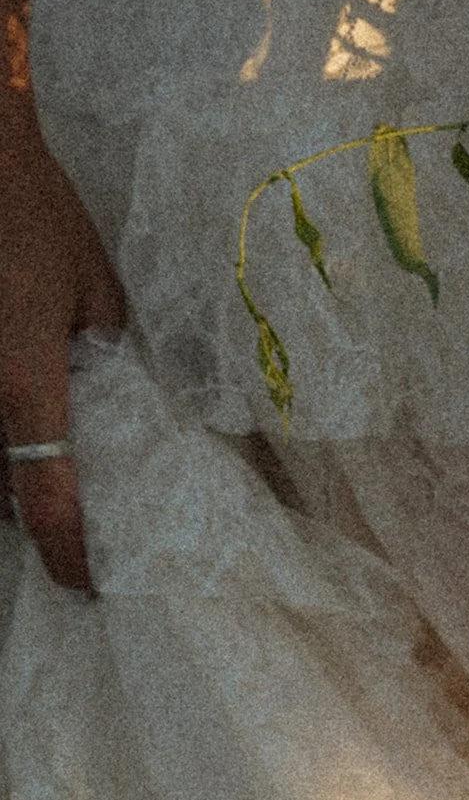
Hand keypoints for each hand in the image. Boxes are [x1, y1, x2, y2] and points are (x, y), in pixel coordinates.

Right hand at [0, 87, 125, 591]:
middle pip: (1, 491)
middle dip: (36, 518)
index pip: (48, 494)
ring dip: (8, 479)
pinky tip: (21, 426)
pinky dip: (0, 436)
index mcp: (24, 379)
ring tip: (50, 485)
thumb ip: (108, 352)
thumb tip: (124, 394)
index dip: (69, 550)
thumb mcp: (96, 288)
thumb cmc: (34, 215)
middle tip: (80, 533)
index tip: (87, 583)